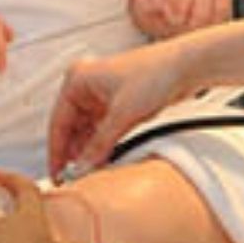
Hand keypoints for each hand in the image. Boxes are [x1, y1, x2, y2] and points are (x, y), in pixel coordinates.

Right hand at [46, 44, 188, 178]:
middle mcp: (87, 86)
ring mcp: (102, 96)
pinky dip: (102, 144)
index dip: (57, 151)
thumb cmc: (156, 72)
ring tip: (91, 171)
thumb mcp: (122, 114)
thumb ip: (100, 145)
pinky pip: (102, 130)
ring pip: (87, 131)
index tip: (58, 174)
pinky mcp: (117, 105)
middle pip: (71, 128)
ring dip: (89, 150)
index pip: (58, 122)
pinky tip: (104, 159)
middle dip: (74, 152)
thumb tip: (83, 167)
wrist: (186, 66)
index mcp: (78, 79)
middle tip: (75, 177)